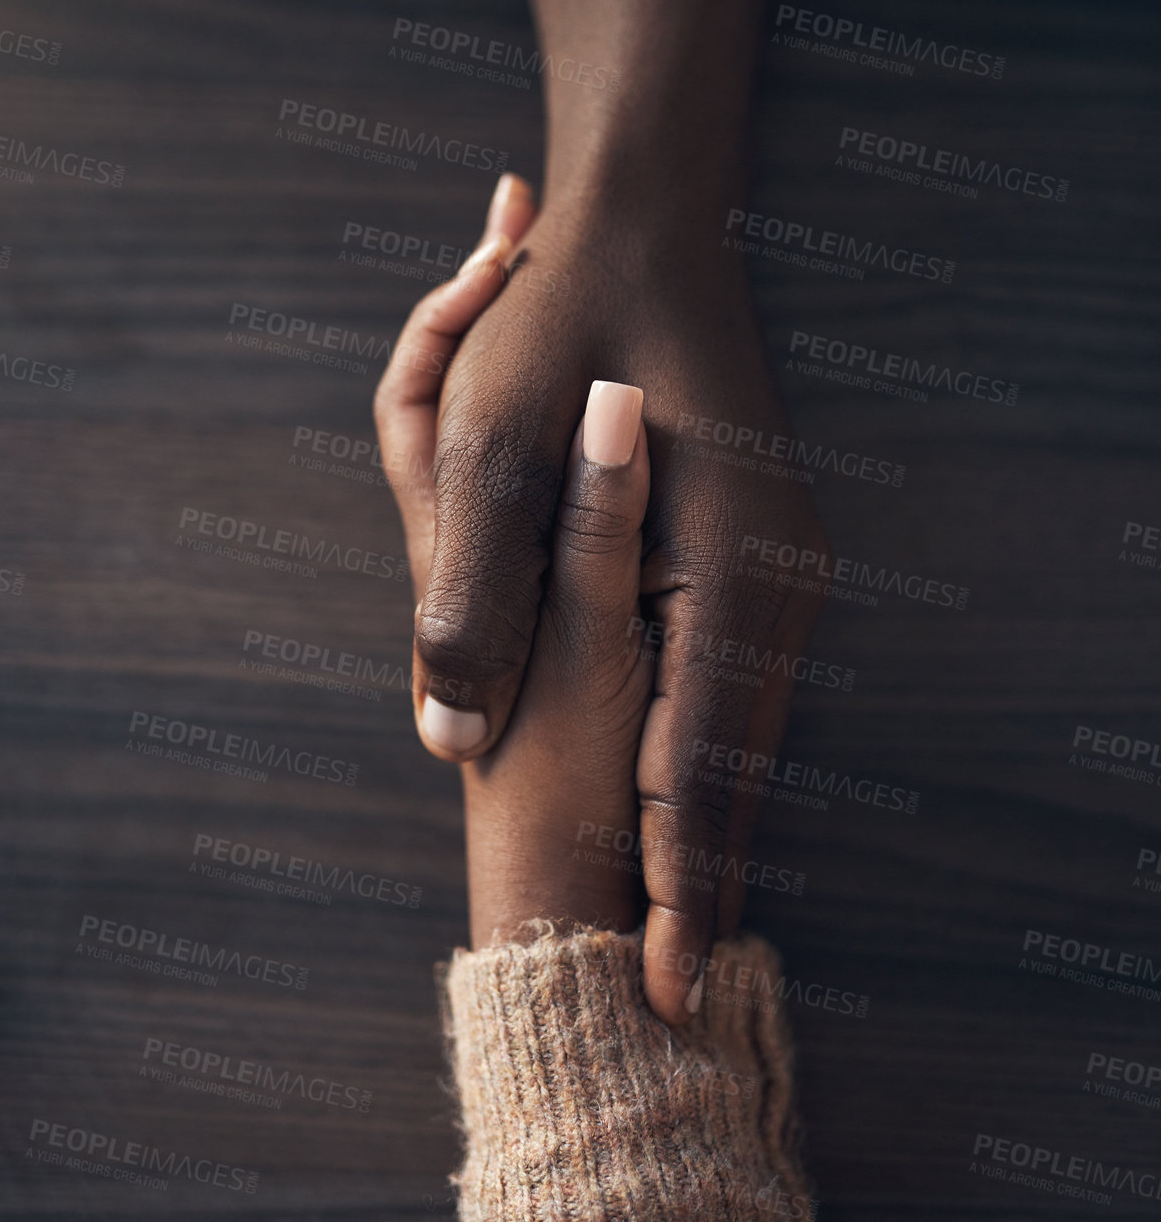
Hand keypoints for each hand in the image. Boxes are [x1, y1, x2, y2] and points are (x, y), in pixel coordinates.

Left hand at [376, 174, 830, 1023]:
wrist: (639, 227)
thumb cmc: (555, 329)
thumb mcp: (483, 448)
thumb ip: (472, 595)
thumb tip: (444, 730)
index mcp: (727, 564)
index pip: (703, 756)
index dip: (676, 873)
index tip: (659, 981)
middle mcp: (776, 581)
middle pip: (735, 762)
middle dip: (696, 878)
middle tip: (670, 994)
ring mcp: (776, 573)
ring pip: (738, 734)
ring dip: (697, 829)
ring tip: (671, 941)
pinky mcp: (754, 564)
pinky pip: (729, 689)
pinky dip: (699, 761)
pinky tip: (674, 822)